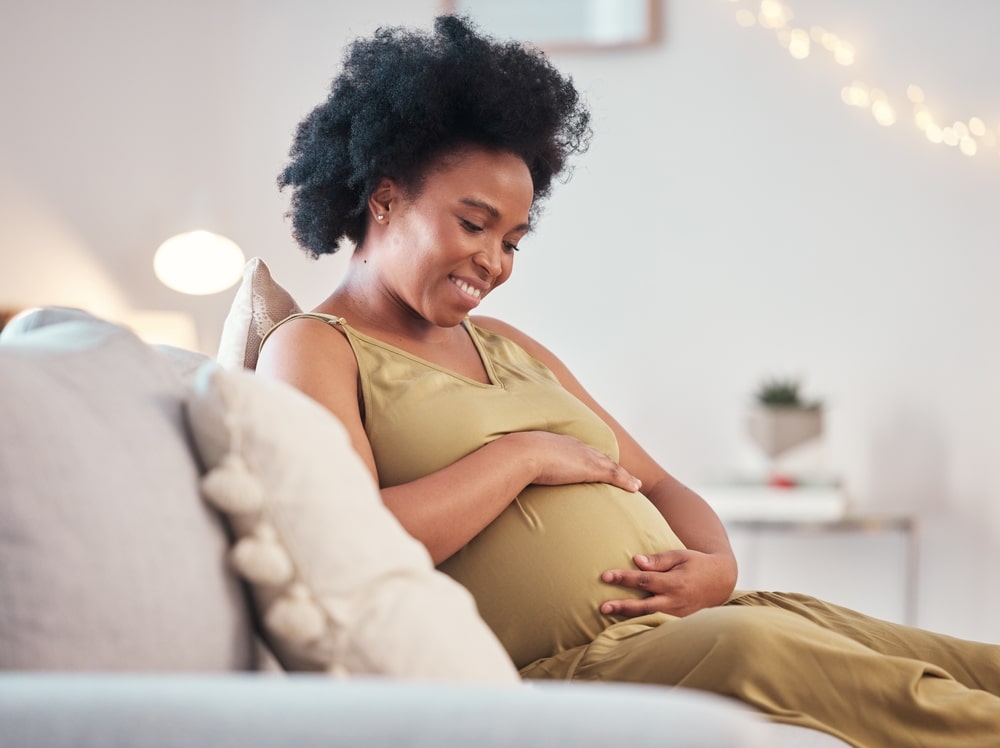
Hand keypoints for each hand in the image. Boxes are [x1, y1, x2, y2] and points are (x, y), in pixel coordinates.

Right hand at [509, 431, 640, 492]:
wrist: (521, 453)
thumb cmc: (513, 459)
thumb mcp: (516, 463)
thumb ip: (515, 471)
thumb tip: (504, 478)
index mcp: (557, 443)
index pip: (578, 451)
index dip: (588, 458)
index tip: (595, 463)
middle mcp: (574, 446)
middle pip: (597, 456)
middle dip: (608, 464)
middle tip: (620, 472)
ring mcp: (583, 456)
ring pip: (609, 466)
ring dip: (622, 475)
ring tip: (633, 483)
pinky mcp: (590, 468)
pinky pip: (614, 474)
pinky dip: (626, 481)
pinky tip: (635, 488)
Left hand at [599, 550, 736, 617]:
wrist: (722, 581)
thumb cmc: (697, 564)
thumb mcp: (680, 556)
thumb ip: (658, 561)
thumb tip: (637, 561)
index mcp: (675, 583)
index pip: (644, 580)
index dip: (624, 578)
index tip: (605, 576)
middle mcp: (676, 601)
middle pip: (644, 605)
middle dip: (622, 606)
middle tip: (602, 607)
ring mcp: (678, 615)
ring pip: (649, 618)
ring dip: (628, 618)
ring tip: (608, 616)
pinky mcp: (680, 622)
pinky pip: (658, 624)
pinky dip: (642, 624)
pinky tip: (626, 625)